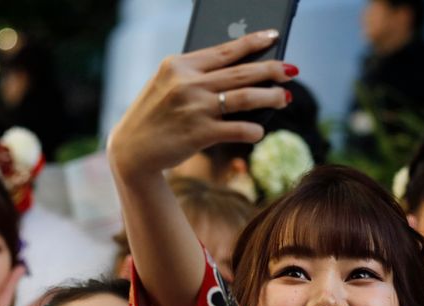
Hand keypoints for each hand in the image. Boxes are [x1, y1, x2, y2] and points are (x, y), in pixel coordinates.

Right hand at [107, 30, 294, 180]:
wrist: (131, 151)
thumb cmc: (155, 116)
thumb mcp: (167, 86)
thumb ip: (196, 76)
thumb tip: (241, 75)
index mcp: (179, 65)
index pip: (224, 50)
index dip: (253, 42)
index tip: (274, 36)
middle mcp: (187, 83)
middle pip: (242, 72)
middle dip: (272, 70)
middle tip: (292, 70)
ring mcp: (194, 108)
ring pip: (245, 97)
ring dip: (271, 97)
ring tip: (286, 98)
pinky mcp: (199, 133)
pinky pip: (237, 129)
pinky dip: (253, 130)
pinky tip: (260, 131)